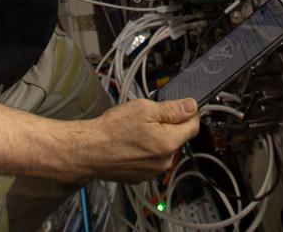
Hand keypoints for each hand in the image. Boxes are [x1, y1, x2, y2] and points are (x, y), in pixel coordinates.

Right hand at [73, 98, 199, 183]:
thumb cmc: (113, 130)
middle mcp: (164, 162)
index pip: (193, 126)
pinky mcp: (141, 177)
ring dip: (156, 139)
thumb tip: (192, 106)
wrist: (89, 150)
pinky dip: (145, 151)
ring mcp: (152, 172)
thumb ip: (172, 109)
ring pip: (164, 150)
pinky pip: (151, 160)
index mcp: (169, 143)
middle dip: (168, 126)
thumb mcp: (144, 109)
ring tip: (135, 132)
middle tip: (148, 118)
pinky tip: (130, 143)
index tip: (180, 107)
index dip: (188, 113)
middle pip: (178, 138)